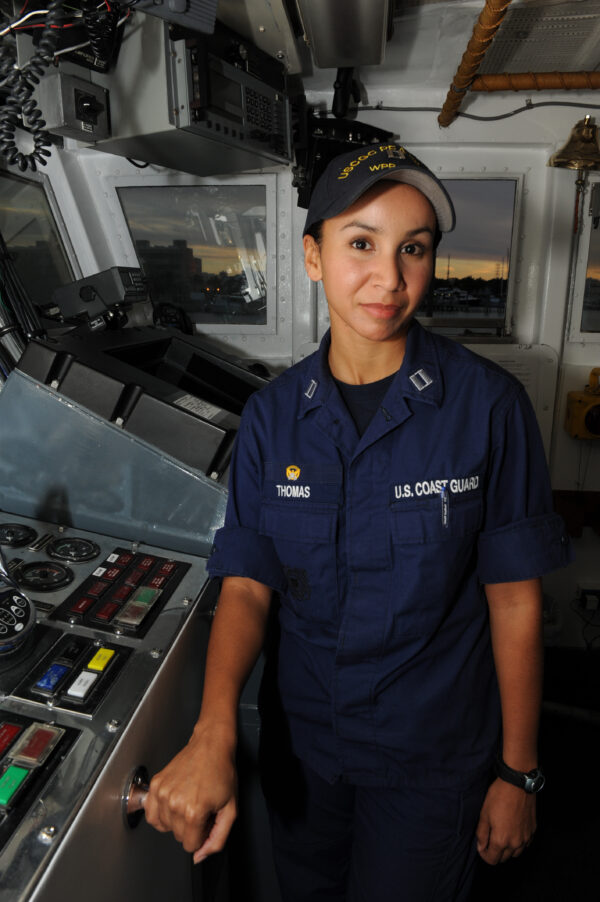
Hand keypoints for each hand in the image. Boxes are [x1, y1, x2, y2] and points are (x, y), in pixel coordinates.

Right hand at [143, 724, 237, 863]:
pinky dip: (161, 814)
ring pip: (164, 827)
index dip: (203, 834)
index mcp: (194, 811)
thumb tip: (199, 856)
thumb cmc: (222, 772)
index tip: (208, 818)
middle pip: (178, 837)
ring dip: (176, 820)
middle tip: (201, 806)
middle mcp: (174, 803)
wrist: (211, 745)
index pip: (191, 846)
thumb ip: (217, 839)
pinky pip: (151, 814)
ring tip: (189, 801)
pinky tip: (174, 803)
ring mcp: (162, 793)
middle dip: (191, 827)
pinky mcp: (155, 785)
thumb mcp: (230, 809)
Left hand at [476, 777, 536, 864]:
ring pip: (515, 853)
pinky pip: (525, 844)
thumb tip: (481, 847)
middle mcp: (515, 843)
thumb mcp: (484, 814)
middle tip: (490, 838)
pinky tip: (513, 831)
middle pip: (503, 858)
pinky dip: (518, 843)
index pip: (492, 860)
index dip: (484, 854)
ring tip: (501, 834)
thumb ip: (481, 834)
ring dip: (507, 849)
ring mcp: (526, 838)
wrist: (518, 784)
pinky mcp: (533, 831)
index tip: (481, 845)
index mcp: (501, 840)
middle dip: (495, 852)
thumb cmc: (498, 796)